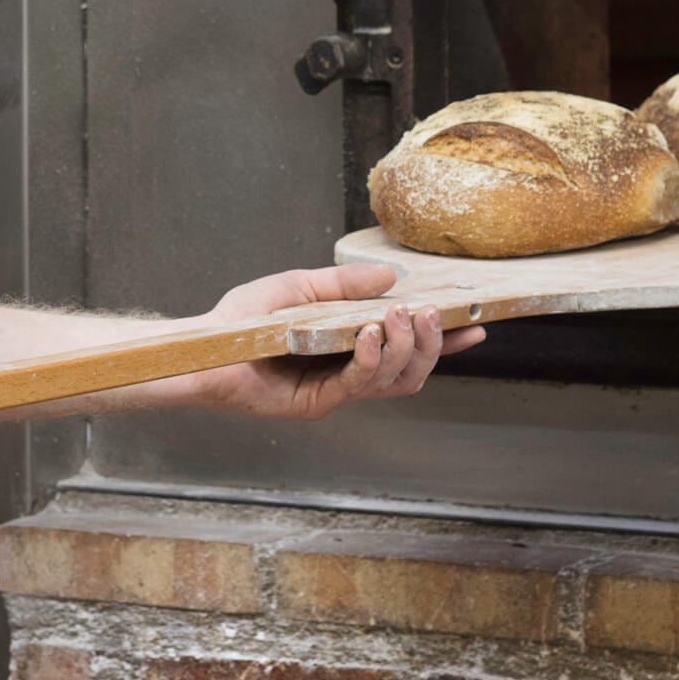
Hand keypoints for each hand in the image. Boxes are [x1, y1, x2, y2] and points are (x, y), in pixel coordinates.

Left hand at [183, 264, 484, 419]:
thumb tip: (391, 276)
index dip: (444, 342)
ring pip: (392, 381)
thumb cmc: (243, 320)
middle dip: (431, 344)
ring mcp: (335, 391)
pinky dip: (371, 360)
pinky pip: (357, 385)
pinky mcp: (316, 403)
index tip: (475, 325)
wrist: (203, 348)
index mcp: (351, 348)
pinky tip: (373, 335)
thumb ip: (344, 285)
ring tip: (406, 317)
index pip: (409, 349)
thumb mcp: (300, 288)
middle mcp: (348, 374)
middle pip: (411, 371)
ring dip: (406, 349)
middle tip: (434, 313)